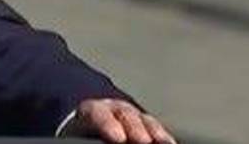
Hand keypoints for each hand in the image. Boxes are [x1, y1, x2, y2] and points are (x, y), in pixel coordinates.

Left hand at [61, 98, 175, 142]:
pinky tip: (168, 143)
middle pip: (124, 114)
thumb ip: (85, 138)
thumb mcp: (79, 134)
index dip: (108, 124)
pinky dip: (163, 136)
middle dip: (134, 127)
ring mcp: (130, 114)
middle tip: (141, 140)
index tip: (118, 138)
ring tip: (162, 142)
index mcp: (90, 110)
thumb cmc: (84, 132)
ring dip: (154, 131)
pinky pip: (155, 128)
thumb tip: (94, 140)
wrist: (89, 126)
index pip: (97, 113)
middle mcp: (112, 108)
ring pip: (143, 119)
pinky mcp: (144, 124)